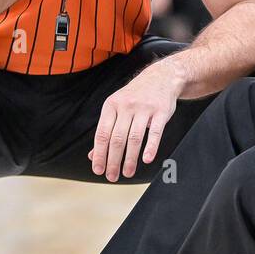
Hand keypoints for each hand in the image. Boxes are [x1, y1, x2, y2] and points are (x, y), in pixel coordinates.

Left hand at [89, 59, 184, 180]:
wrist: (161, 77)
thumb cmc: (136, 96)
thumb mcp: (116, 108)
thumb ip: (106, 131)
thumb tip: (93, 155)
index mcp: (111, 106)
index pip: (102, 134)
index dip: (99, 154)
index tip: (98, 170)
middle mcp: (126, 106)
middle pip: (117, 138)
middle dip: (113, 161)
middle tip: (112, 176)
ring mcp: (144, 108)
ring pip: (134, 138)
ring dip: (130, 158)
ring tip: (128, 173)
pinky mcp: (161, 111)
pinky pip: (155, 132)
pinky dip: (151, 147)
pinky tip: (147, 159)